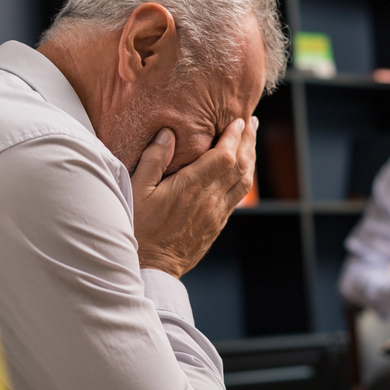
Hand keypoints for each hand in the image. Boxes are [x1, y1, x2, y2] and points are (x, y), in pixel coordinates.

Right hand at [131, 117, 257, 277]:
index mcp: (191, 188)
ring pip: (243, 182)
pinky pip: (237, 197)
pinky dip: (243, 178)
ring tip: (251, 142)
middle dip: (248, 142)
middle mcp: (210, 200)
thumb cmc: (139, 229)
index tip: (239, 120)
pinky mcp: (217, 225)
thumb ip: (153, 161)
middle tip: (252, 124)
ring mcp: (216, 214)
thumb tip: (168, 134)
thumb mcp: (136, 191)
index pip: (224, 156)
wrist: (151, 268)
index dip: (235, 136)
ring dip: (250, 159)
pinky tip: (241, 171)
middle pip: (240, 166)